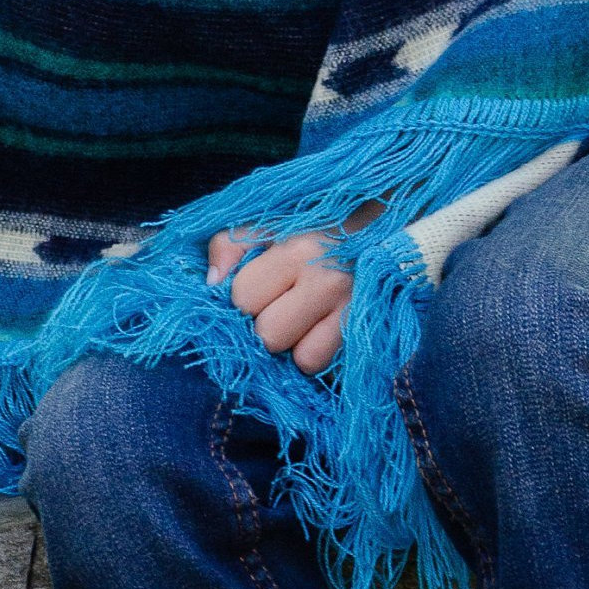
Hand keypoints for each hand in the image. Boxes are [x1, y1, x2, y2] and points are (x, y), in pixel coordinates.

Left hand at [206, 199, 385, 377]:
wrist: (376, 227)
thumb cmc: (312, 228)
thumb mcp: (268, 224)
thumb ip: (230, 245)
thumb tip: (212, 283)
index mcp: (296, 249)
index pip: (244, 297)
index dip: (243, 298)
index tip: (256, 289)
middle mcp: (326, 280)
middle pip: (270, 335)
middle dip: (266, 326)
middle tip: (278, 307)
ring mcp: (352, 309)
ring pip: (302, 359)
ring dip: (294, 346)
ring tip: (299, 321)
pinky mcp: (367, 329)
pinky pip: (328, 364)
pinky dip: (317, 354)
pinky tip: (317, 331)